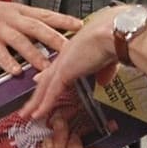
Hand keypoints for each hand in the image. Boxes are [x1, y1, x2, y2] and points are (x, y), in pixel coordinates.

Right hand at [0, 0, 81, 75]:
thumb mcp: (8, 12)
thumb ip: (27, 21)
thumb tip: (49, 32)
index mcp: (19, 10)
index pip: (46, 14)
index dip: (63, 20)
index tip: (79, 25)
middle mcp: (11, 18)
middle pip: (37, 28)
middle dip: (54, 39)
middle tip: (69, 50)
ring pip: (20, 42)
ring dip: (35, 56)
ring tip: (46, 68)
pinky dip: (8, 62)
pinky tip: (16, 71)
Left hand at [20, 4, 124, 119]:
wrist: (118, 32)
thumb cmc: (118, 37)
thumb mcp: (110, 58)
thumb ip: (104, 71)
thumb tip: (103, 81)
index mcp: (77, 48)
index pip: (58, 67)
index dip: (49, 77)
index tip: (40, 83)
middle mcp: (67, 53)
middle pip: (47, 78)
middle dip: (37, 94)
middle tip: (29, 106)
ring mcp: (64, 62)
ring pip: (44, 86)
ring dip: (35, 103)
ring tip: (27, 115)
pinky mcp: (65, 71)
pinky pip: (51, 92)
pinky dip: (44, 105)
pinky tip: (37, 114)